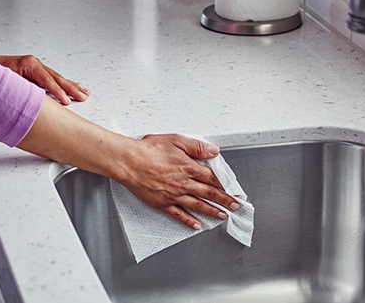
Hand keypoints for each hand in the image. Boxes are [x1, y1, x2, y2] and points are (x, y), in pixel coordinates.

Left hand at [0, 53, 89, 105]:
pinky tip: (74, 86)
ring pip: (58, 78)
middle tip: (83, 97)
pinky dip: (65, 84)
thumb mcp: (4, 80)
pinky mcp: (35, 72)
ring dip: (72, 86)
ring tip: (85, 93)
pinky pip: (53, 79)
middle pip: (57, 78)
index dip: (58, 91)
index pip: (48, 80)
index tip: (67, 101)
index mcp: (28, 64)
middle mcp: (34, 64)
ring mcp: (36, 67)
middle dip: (71, 88)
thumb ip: (18, 87)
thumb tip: (29, 96)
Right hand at [118, 134, 239, 229]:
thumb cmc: (148, 149)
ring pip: (197, 205)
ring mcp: (173, 195)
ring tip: (222, 216)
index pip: (212, 178)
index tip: (233, 190)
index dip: (224, 185)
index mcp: (188, 167)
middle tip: (235, 206)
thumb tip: (214, 151)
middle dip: (224, 201)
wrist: (128, 161)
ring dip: (212, 211)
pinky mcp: (162, 203)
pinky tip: (196, 225)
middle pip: (209, 193)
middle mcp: (183, 183)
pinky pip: (179, 215)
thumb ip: (197, 147)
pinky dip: (189, 221)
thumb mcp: (176, 140)